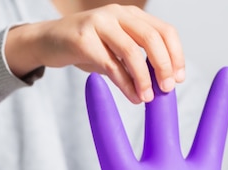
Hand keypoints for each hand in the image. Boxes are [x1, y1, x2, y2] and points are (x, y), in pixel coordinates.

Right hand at [5, 4, 184, 102]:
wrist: (49, 42)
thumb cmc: (88, 48)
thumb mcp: (117, 51)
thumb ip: (139, 62)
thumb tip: (162, 86)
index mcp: (131, 15)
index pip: (164, 31)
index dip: (176, 55)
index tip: (179, 79)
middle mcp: (117, 14)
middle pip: (151, 38)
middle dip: (163, 66)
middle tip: (167, 89)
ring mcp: (98, 23)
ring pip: (131, 52)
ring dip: (144, 78)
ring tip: (147, 98)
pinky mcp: (83, 40)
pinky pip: (111, 65)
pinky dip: (125, 84)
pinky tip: (132, 97)